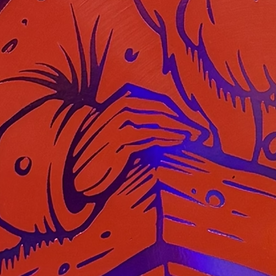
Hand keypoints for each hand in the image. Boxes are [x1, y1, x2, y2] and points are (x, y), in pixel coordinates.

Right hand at [69, 92, 205, 198]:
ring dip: (177, 128)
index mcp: (117, 105)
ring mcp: (116, 125)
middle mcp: (116, 111)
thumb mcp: (118, 137)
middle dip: (182, 117)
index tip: (193, 119)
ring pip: (155, 121)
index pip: (154, 101)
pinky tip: (177, 141)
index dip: (176, 109)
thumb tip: (169, 127)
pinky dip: (165, 137)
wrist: (76, 175)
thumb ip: (138, 127)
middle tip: (199, 127)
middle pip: (158, 108)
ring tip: (193, 135)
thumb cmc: (99, 157)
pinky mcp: (118, 142)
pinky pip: (148, 136)